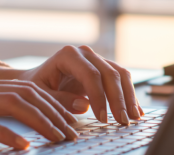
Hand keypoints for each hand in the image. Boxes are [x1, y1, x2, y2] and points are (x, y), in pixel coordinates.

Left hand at [0, 46, 143, 124]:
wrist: (37, 79)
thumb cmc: (36, 86)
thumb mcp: (41, 94)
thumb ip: (60, 100)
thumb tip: (85, 105)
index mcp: (69, 55)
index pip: (91, 75)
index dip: (99, 97)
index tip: (102, 118)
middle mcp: (86, 53)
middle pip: (110, 74)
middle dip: (118, 100)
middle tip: (123, 121)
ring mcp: (97, 59)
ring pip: (121, 75)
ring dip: (129, 97)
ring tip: (134, 118)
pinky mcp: (104, 68)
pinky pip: (122, 80)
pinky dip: (130, 95)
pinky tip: (137, 111)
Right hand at [0, 79, 78, 149]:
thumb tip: (16, 128)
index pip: (29, 89)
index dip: (56, 103)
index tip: (75, 120)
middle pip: (28, 95)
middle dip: (56, 113)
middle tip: (75, 132)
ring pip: (14, 105)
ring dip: (41, 122)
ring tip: (59, 138)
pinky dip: (8, 135)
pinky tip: (23, 147)